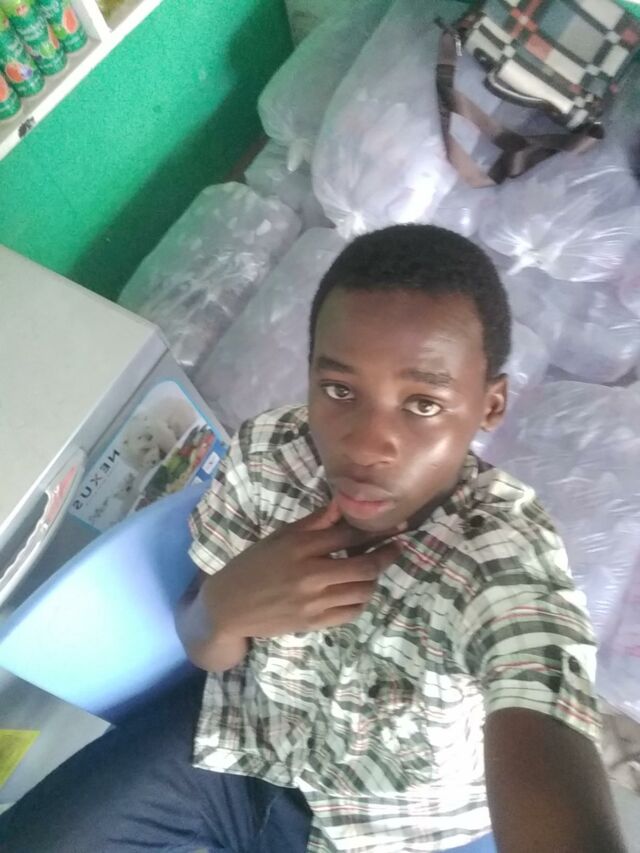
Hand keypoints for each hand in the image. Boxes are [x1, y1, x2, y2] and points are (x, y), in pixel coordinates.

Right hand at [203, 501, 402, 639]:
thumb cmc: (254, 564)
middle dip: (386, 556)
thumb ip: (314, 522)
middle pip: (364, 566)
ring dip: (373, 579)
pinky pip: (351, 612)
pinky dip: (360, 601)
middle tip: (395, 548)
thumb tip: (342, 504)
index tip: (394, 528)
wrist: (229, 606)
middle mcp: (310, 574)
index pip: (348, 536)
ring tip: (371, 570)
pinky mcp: (313, 623)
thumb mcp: (280, 536)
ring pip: (362, 591)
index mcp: (300, 546)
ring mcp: (313, 602)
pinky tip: (356, 591)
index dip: (375, 532)